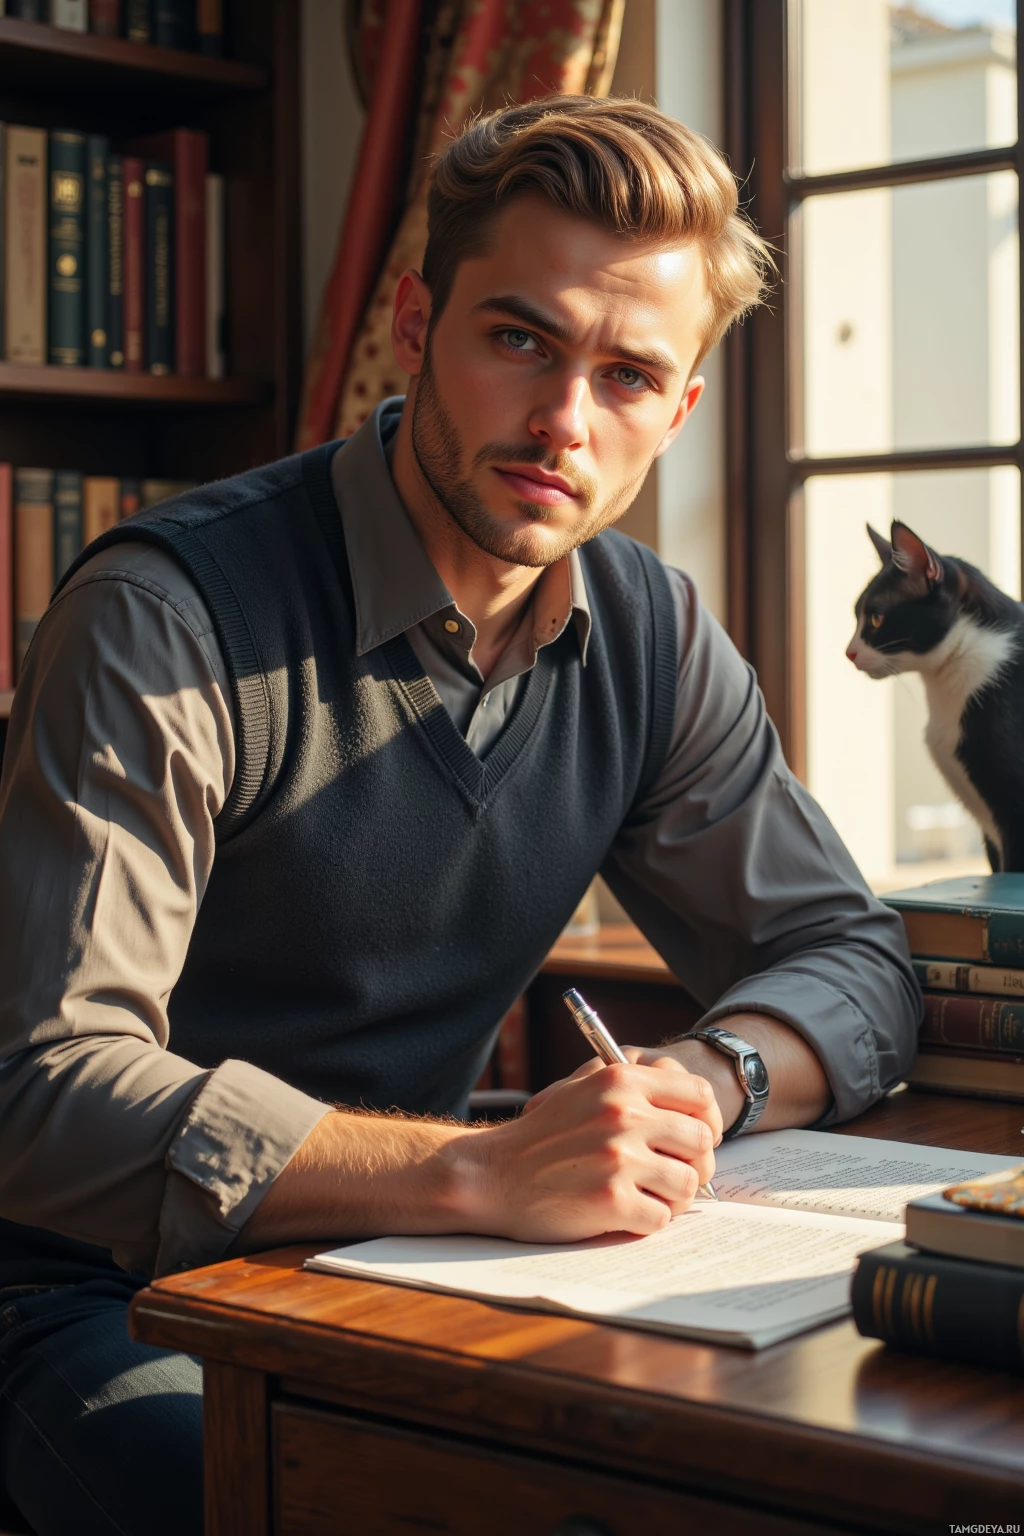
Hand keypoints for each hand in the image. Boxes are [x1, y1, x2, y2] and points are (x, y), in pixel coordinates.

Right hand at [452, 1052, 720, 1243]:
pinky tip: (621, 1214)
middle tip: (671, 1175)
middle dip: (693, 1164)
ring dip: (671, 1197)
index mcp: (621, 1080)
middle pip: (701, 1142)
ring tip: (644, 1196)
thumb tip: (695, 1102)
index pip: (698, 1094)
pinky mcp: (612, 1200)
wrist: (493, 1175)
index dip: (707, 1120)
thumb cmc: (543, 1135)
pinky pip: (662, 1218)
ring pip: (688, 1184)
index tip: (697, 1138)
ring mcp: (618, 1158)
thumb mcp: (584, 1087)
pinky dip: (646, 1222)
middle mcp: (623, 1114)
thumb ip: (635, 1084)